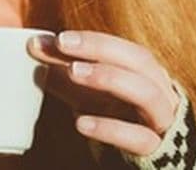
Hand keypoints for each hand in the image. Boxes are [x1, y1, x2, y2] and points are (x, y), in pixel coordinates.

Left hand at [27, 30, 179, 155]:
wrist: (141, 160)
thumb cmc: (114, 117)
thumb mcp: (88, 92)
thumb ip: (64, 69)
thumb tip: (34, 45)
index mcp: (146, 74)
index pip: (124, 49)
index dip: (93, 40)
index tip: (59, 38)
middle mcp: (160, 92)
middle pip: (139, 61)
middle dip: (100, 48)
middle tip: (62, 44)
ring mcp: (161, 121)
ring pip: (147, 94)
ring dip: (109, 77)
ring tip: (72, 71)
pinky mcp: (155, 151)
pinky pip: (139, 138)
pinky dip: (110, 128)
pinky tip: (80, 122)